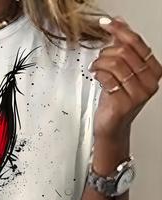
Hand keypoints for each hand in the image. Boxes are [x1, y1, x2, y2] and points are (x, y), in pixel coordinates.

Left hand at [89, 17, 161, 139]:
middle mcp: (149, 81)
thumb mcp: (121, 72)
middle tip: (98, 59)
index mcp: (152, 70)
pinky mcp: (124, 103)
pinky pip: (108, 78)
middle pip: (124, 52)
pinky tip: (96, 76)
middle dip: (105, 52)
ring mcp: (138, 93)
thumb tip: (119, 23)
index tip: (106, 24)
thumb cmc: (116, 100)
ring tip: (95, 68)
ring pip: (115, 64)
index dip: (120, 30)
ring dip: (100, 63)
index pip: (137, 43)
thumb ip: (122, 48)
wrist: (111, 126)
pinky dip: (98, 74)